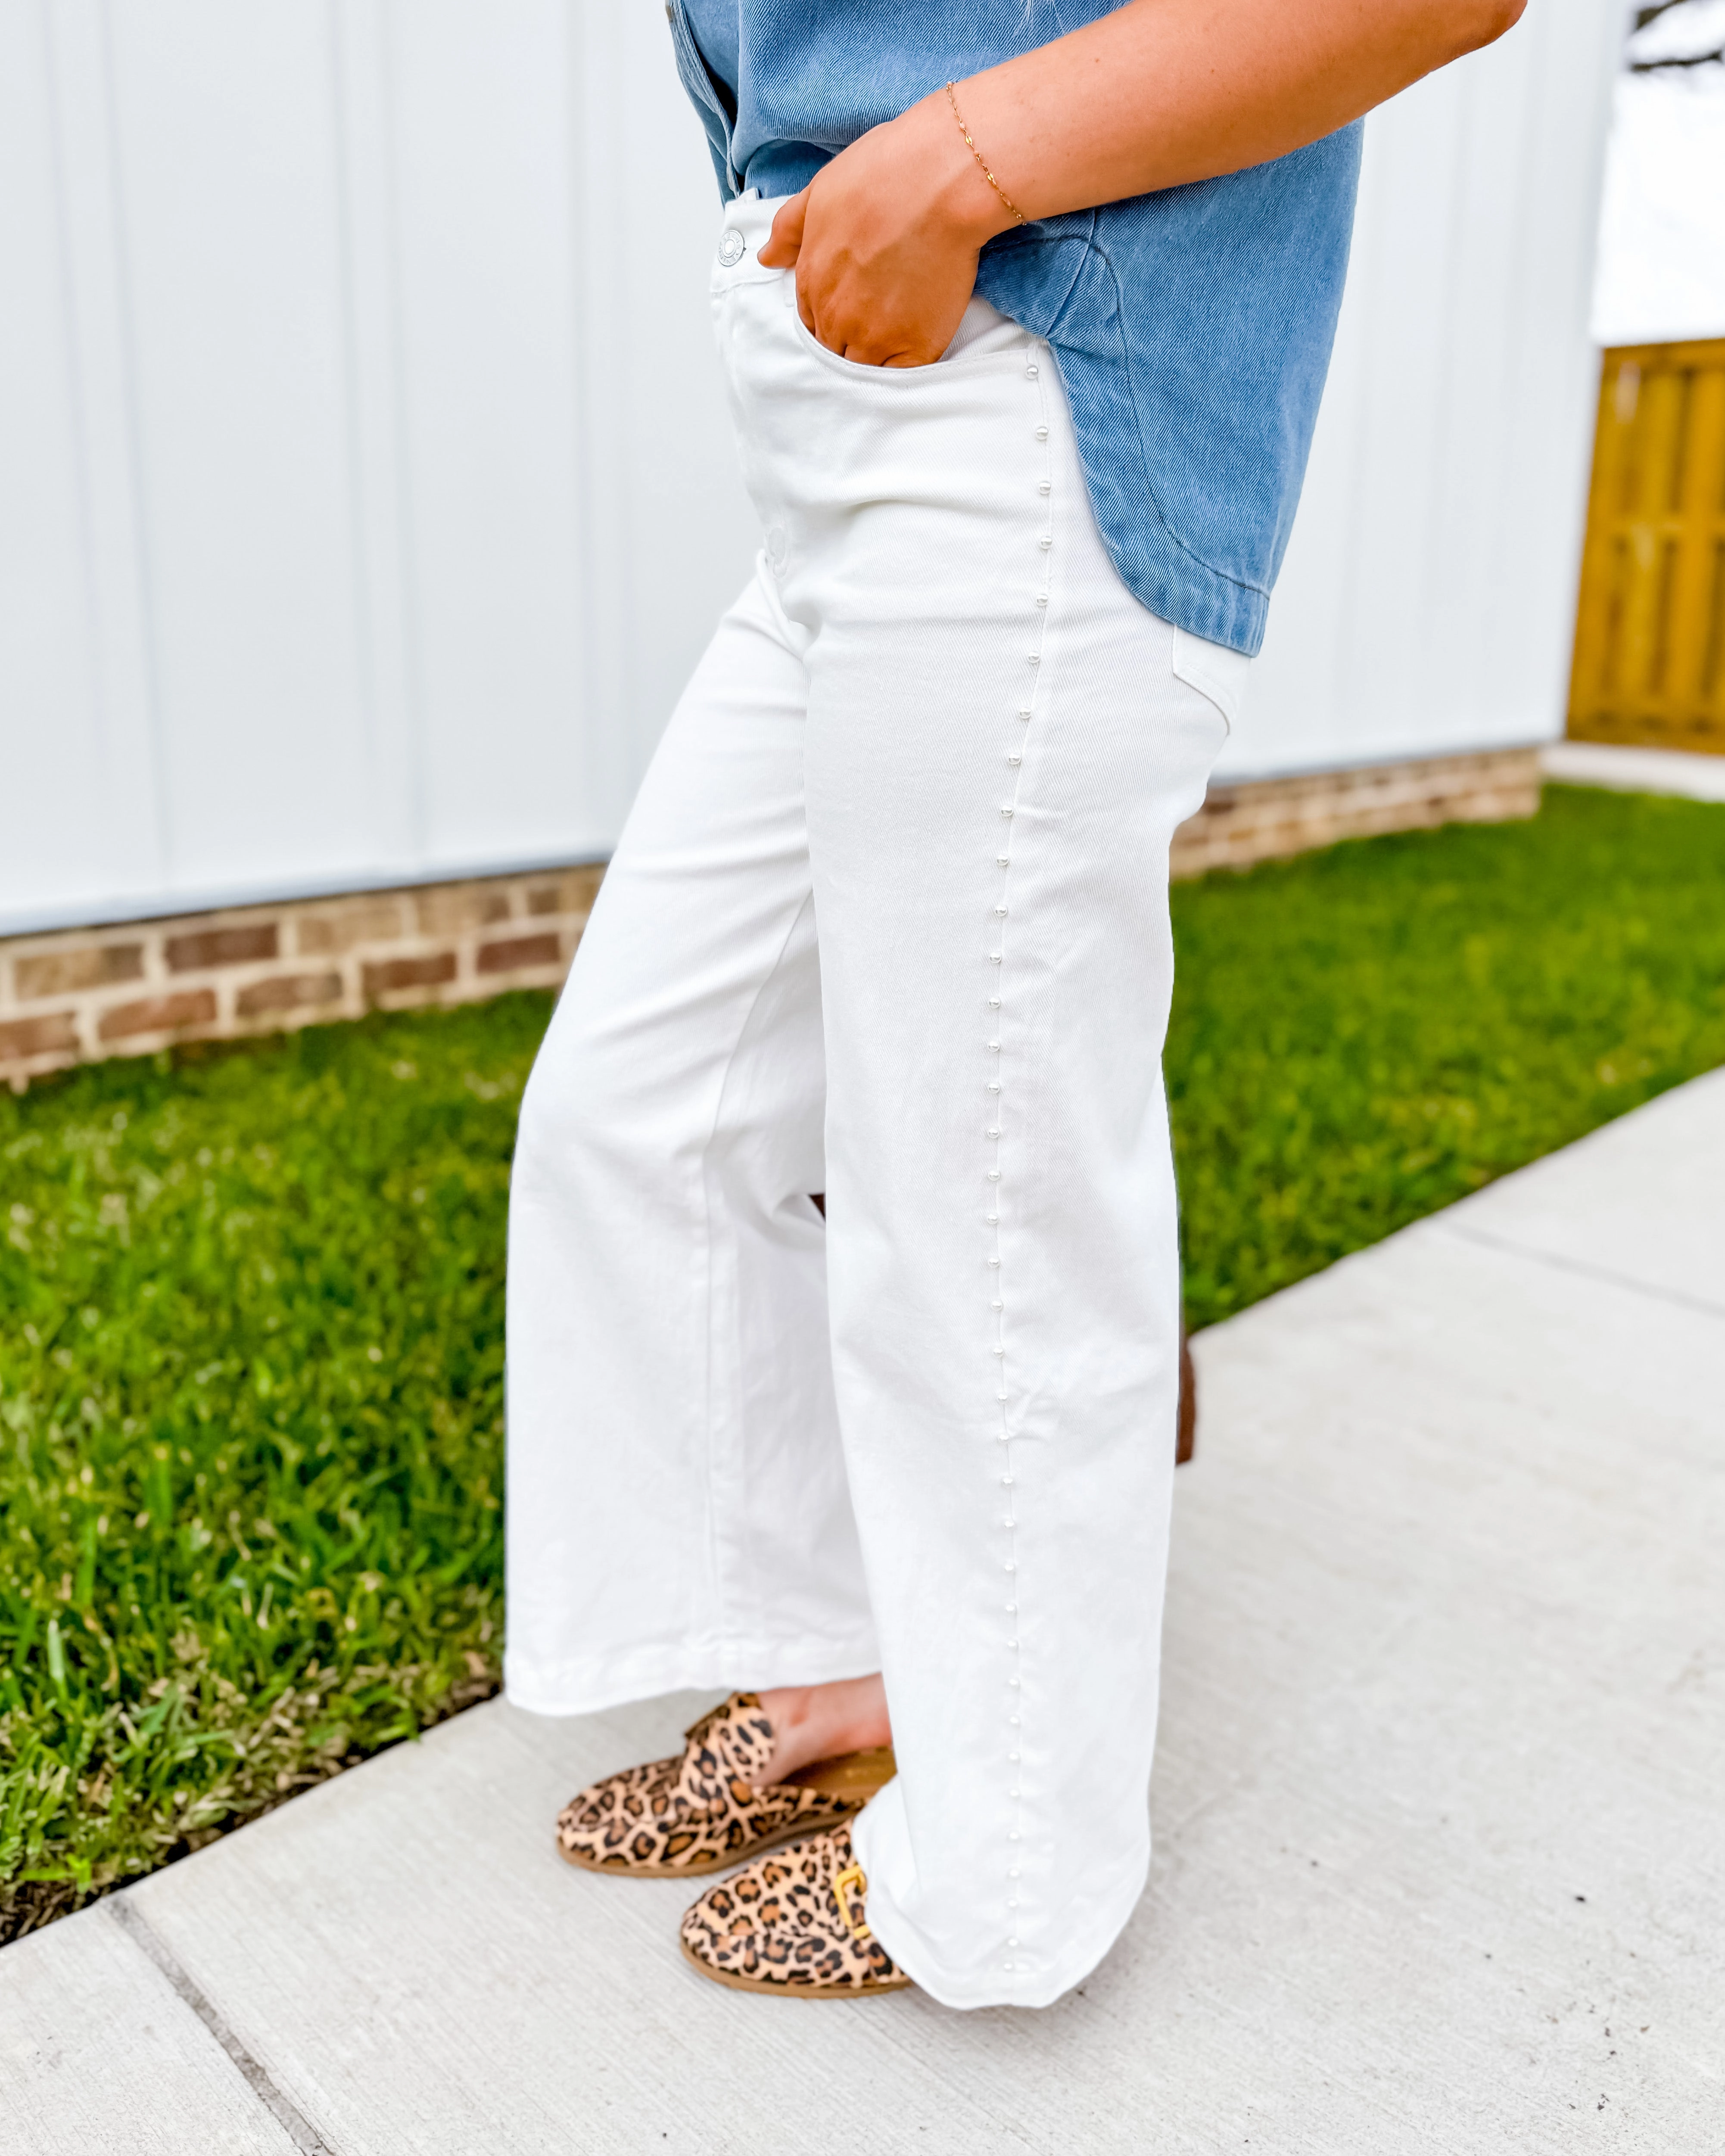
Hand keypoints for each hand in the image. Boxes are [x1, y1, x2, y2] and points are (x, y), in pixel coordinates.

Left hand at [757, 92, 1014, 367]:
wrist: (937, 181)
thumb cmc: (883, 173)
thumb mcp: (821, 191)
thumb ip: (790, 228)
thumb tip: (767, 257)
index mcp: (811, 281)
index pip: (812, 321)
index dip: (833, 317)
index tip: (855, 307)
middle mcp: (835, 316)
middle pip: (835, 348)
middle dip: (851, 340)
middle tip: (880, 323)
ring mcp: (874, 336)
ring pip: (864, 368)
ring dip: (876, 359)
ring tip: (897, 339)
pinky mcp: (914, 347)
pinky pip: (901, 377)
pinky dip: (904, 371)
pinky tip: (914, 350)